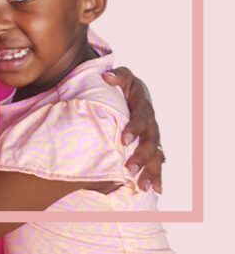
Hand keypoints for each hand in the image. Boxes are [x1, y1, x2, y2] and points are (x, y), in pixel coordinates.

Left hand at [103, 66, 163, 192]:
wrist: (134, 91)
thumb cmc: (124, 84)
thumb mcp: (122, 76)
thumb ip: (117, 75)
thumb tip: (106, 76)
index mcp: (144, 107)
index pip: (141, 118)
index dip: (134, 128)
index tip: (124, 140)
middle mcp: (151, 123)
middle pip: (150, 142)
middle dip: (141, 157)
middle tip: (129, 170)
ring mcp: (153, 136)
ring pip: (156, 155)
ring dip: (150, 171)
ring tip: (143, 186)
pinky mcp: (151, 145)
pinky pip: (157, 162)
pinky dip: (157, 175)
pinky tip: (155, 189)